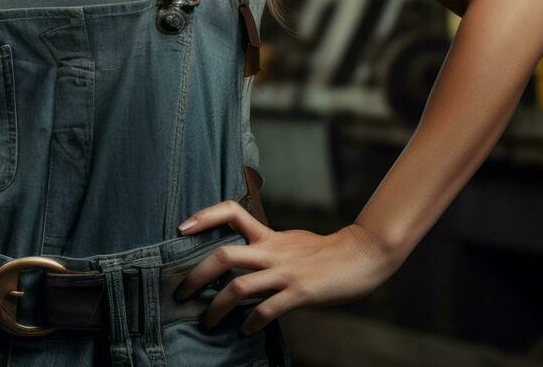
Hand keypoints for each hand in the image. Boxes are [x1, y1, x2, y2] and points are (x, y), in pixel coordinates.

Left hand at [174, 199, 400, 333]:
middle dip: (196, 275)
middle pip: (223, 256)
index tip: (182, 227)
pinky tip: (244, 330)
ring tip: (207, 320)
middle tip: (181, 291)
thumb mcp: (289, 239)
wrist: (361, 255)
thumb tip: (246, 258)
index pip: (230, 211)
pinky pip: (266, 310)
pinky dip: (251, 322)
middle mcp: (271, 252)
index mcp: (268, 235)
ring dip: (217, 306)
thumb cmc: (324, 251)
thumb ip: (266, 246)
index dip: (204, 216)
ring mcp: (284, 272)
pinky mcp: (299, 292)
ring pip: (239, 287)